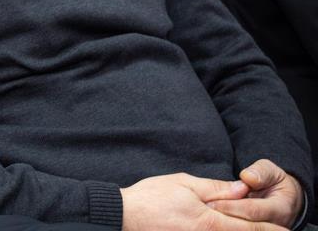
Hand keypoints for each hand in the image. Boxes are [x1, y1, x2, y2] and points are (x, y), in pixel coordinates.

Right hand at [122, 172, 289, 230]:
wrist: (124, 216)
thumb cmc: (151, 197)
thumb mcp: (184, 183)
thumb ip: (215, 188)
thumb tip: (242, 189)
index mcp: (209, 221)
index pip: (249, 228)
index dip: (270, 229)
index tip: (285, 230)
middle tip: (275, 229)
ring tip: (245, 225)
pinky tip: (219, 226)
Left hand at [210, 160, 304, 228]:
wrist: (281, 197)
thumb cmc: (272, 181)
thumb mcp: (270, 171)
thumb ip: (260, 172)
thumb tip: (247, 178)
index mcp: (280, 209)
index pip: (252, 210)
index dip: (231, 206)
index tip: (211, 203)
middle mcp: (275, 225)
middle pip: (245, 224)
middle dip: (223, 216)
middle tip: (203, 209)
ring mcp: (265, 230)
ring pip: (241, 228)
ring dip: (223, 221)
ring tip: (206, 213)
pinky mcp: (255, 230)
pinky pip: (238, 228)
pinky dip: (225, 224)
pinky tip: (211, 218)